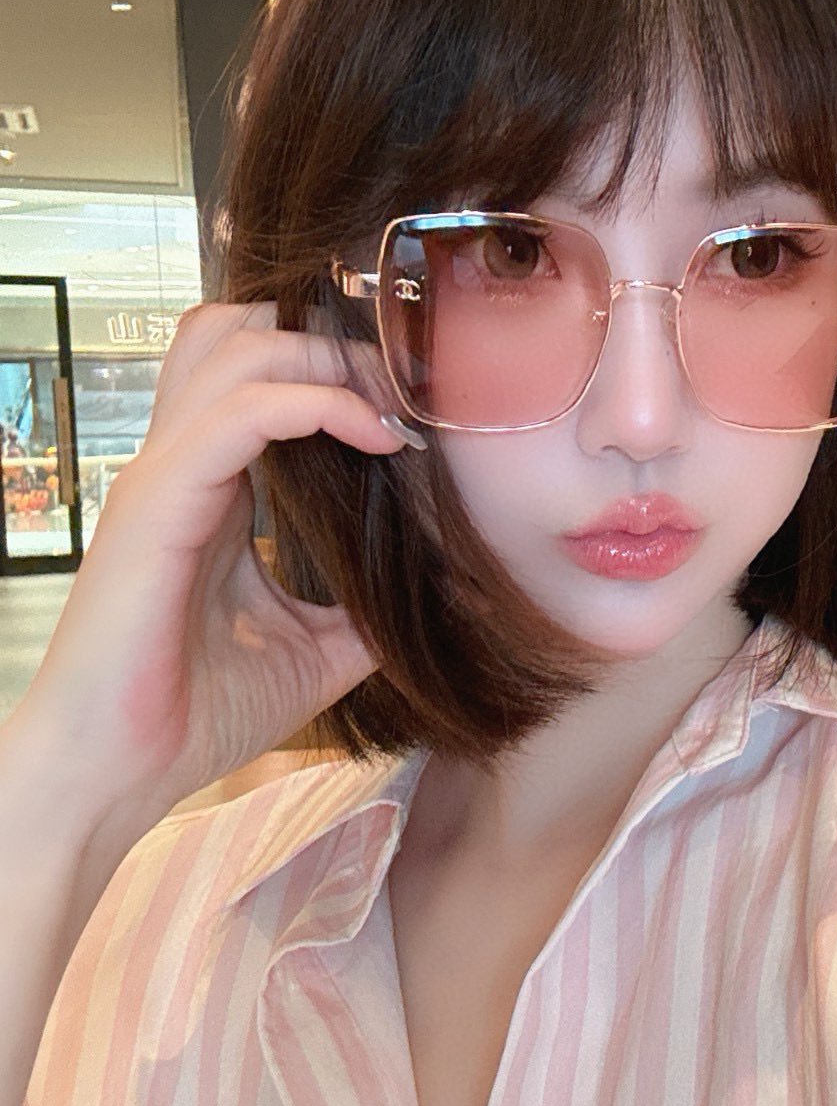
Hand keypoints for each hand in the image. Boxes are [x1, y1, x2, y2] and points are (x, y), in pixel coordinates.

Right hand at [5, 301, 409, 842]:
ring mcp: (164, 475)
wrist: (116, 775)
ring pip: (234, 345)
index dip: (337, 366)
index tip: (417, 412)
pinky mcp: (158, 502)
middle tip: (407, 392)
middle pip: (238, 330)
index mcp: (211, 487)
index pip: (258, 373)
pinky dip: (316, 404)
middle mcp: (181, 464)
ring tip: (393, 407)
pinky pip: (240, 412)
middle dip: (334, 340)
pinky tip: (376, 437)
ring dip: (328, 359)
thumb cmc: (193, 715)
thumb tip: (450, 592)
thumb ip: (368, 609)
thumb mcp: (315, 653)